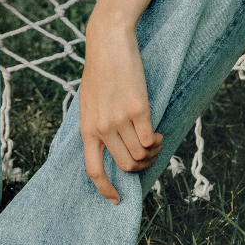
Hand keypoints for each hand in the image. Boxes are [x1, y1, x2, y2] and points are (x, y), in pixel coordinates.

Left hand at [78, 12, 161, 203]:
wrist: (108, 43)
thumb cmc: (100, 72)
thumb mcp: (88, 102)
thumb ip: (96, 125)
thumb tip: (108, 148)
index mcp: (87, 129)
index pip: (93, 170)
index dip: (105, 189)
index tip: (116, 200)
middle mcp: (102, 128)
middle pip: (126, 165)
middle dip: (140, 166)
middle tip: (147, 154)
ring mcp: (119, 120)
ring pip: (140, 155)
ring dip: (151, 153)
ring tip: (153, 141)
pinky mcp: (138, 109)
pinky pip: (150, 139)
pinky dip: (156, 141)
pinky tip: (156, 133)